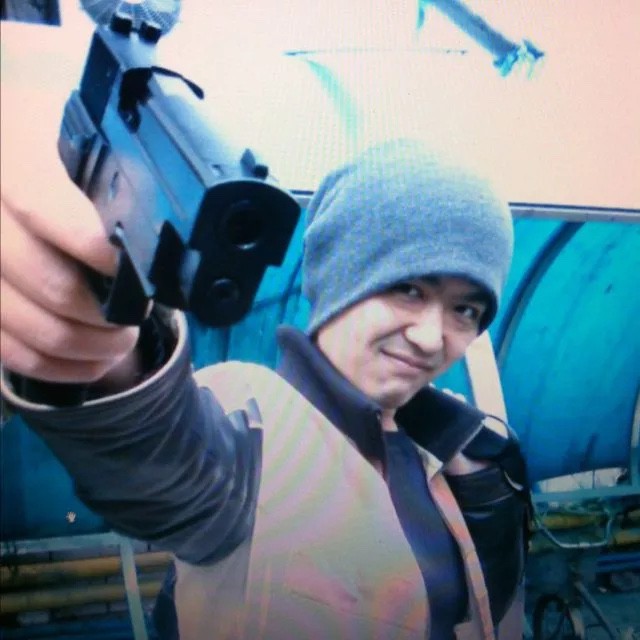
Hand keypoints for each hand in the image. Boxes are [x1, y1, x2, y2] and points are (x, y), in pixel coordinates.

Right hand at [0, 84, 138, 386]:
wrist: (5, 156)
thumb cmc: (47, 145)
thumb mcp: (74, 132)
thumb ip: (111, 165)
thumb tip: (165, 219)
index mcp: (12, 166)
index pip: (47, 212)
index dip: (100, 251)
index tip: (141, 272)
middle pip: (49, 286)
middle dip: (107, 314)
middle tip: (138, 315)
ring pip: (34, 330)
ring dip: (92, 348)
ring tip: (122, 341)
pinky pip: (12, 353)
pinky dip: (61, 368)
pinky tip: (93, 362)